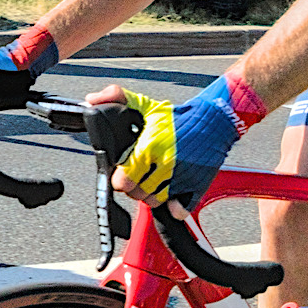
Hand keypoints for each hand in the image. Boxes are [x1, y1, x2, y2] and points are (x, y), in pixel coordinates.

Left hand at [91, 72, 258, 222]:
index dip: (120, 179)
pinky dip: (173, 207)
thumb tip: (92, 100)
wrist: (215, 119)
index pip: (123, 181)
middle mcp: (165, 164)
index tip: (123, 173)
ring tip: (153, 180)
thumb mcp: (145, 104)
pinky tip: (171, 193)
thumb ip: (116, 98)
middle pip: (137, 194)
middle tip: (138, 176)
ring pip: (155, 202)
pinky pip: (179, 209)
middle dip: (134, 187)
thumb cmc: (179, 116)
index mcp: (149, 147)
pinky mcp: (196, 186)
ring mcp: (181, 177)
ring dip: (151, 194)